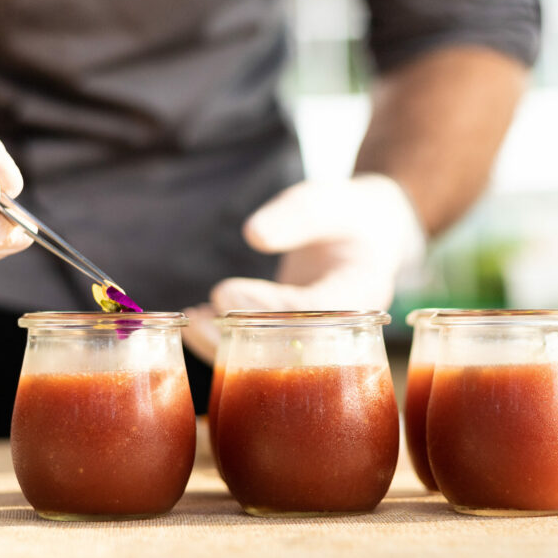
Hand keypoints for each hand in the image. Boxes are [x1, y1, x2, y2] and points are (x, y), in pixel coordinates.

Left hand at [182, 174, 425, 363]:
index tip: (225, 291)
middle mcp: (343, 326)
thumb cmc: (346, 212)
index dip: (268, 308)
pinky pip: (263, 347)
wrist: (365, 231)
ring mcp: (317, 336)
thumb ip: (296, 216)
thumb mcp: (326, 201)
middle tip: (200, 316)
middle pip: (293, 350)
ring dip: (229, 344)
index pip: (314, 315)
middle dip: (242, 338)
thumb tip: (253, 235)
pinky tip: (200, 321)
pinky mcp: (295, 336)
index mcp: (363, 293)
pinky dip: (231, 337)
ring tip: (192, 320)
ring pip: (273, 356)